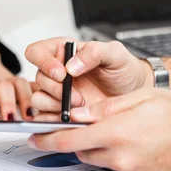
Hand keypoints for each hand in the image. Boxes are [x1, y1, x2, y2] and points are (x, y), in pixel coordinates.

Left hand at [0, 37, 35, 119]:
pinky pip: (30, 85)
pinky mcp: (16, 80)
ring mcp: (5, 78)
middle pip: (3, 88)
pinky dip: (39, 94)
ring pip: (20, 85)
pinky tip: (46, 105)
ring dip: (28, 100)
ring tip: (32, 115)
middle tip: (13, 120)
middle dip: (10, 104)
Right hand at [24, 38, 170, 119]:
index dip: (44, 62)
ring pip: (38, 98)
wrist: (134, 93)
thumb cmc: (123, 69)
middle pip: (38, 79)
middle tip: (76, 96)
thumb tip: (71, 65)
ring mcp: (57, 93)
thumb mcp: (114, 53)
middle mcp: (57, 72)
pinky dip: (54, 119)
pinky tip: (71, 118)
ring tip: (78, 107)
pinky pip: (45, 116)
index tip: (62, 73)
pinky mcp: (60, 112)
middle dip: (56, 90)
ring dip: (55, 105)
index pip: (37, 52)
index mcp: (63, 52)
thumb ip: (93, 52)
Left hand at [27, 88, 170, 170]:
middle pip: (83, 150)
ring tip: (123, 131)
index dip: (46, 140)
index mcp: (117, 132)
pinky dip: (119, 156)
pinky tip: (138, 143)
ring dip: (101, 146)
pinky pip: (118, 169)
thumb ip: (107, 107)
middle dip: (80, 138)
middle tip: (91, 125)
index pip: (68, 139)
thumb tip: (80, 113)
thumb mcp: (144, 98)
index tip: (34, 138)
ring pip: (100, 160)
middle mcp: (120, 156)